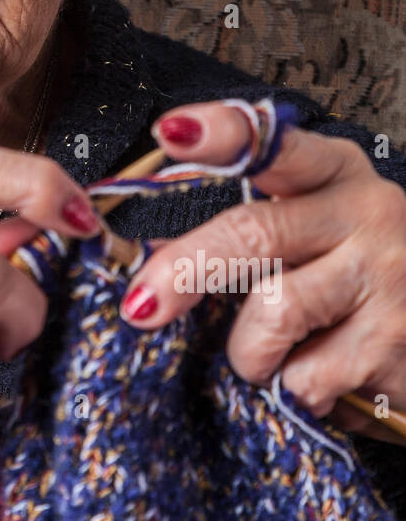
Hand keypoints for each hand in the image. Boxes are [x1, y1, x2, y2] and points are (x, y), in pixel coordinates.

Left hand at [117, 102, 405, 444]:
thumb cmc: (357, 281)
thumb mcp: (311, 237)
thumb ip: (247, 235)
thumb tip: (151, 256)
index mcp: (335, 174)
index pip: (275, 145)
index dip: (222, 136)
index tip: (172, 130)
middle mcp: (366, 214)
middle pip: (253, 233)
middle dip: (184, 271)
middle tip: (140, 308)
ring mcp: (387, 278)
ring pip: (272, 314)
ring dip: (250, 353)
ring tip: (272, 359)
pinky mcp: (393, 345)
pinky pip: (304, 377)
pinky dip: (295, 390)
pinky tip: (323, 381)